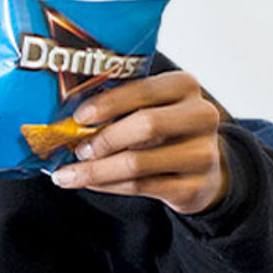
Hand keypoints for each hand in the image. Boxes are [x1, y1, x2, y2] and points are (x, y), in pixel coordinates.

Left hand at [48, 71, 229, 214]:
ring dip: (97, 169)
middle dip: (104, 138)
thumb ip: (123, 106)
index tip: (79, 116)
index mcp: (186, 85)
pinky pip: (141, 187)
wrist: (203, 170)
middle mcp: (201, 116)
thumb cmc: (166, 131)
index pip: (144, 90)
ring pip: (138, 163)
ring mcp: (202, 154)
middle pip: (146, 125)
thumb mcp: (154, 107)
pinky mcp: (194, 187)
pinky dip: (108, 185)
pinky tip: (90, 183)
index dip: (108, 103)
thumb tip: (69, 119)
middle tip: (77, 149)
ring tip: (70, 173)